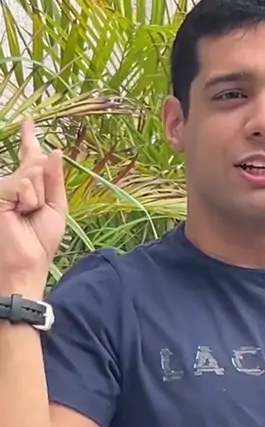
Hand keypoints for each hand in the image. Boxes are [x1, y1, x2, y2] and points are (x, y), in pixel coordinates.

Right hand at [0, 118, 67, 295]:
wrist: (27, 262)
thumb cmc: (40, 241)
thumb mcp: (56, 208)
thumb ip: (54, 180)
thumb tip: (55, 151)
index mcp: (28, 187)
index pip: (30, 158)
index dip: (29, 139)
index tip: (29, 122)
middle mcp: (13, 184)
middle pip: (36, 164)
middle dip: (43, 188)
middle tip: (33, 211)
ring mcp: (3, 188)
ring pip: (31, 173)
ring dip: (37, 198)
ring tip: (26, 215)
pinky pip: (22, 183)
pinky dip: (28, 199)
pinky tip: (19, 213)